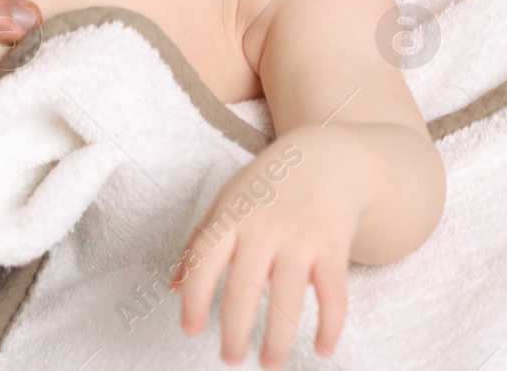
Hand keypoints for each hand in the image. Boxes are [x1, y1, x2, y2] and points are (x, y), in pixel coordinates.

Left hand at [172, 128, 357, 367]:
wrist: (327, 156)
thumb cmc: (269, 183)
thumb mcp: (228, 201)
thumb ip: (199, 242)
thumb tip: (173, 287)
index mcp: (232, 216)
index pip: (204, 260)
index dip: (195, 298)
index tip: (191, 330)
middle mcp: (264, 228)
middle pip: (244, 288)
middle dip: (236, 331)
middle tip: (231, 358)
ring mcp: (300, 238)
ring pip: (288, 298)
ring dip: (278, 339)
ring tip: (269, 363)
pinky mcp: (333, 246)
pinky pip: (333, 294)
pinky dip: (330, 326)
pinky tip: (322, 348)